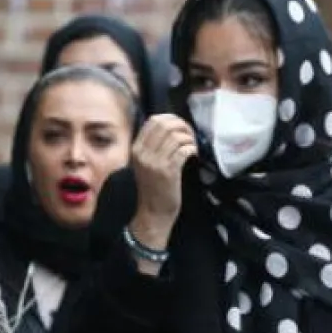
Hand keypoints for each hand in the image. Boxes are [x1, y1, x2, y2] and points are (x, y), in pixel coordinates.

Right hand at [130, 113, 195, 238]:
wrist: (152, 213)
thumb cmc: (153, 189)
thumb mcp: (145, 164)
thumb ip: (153, 147)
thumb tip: (171, 127)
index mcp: (137, 149)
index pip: (153, 121)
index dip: (171, 119)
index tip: (181, 127)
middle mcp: (143, 153)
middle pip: (165, 125)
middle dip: (182, 126)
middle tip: (190, 135)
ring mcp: (155, 162)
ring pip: (176, 136)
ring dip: (189, 139)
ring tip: (193, 147)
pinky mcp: (168, 172)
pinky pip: (183, 150)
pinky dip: (192, 149)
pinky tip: (194, 155)